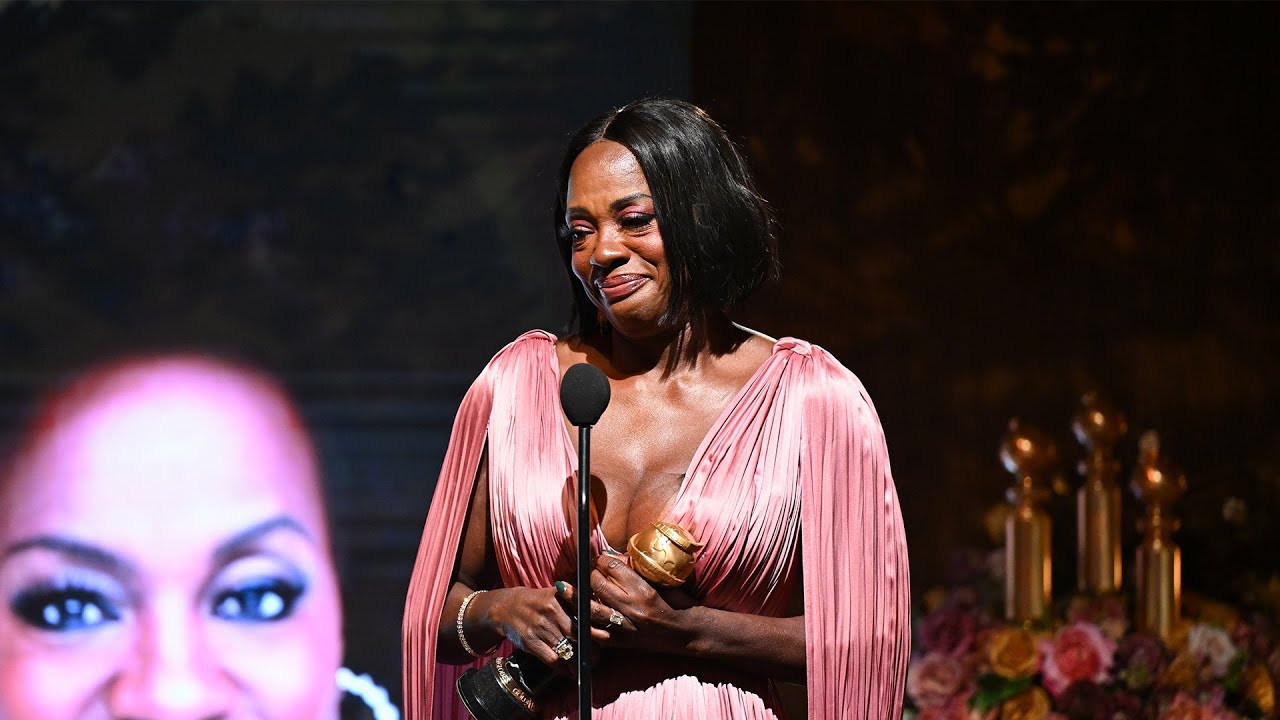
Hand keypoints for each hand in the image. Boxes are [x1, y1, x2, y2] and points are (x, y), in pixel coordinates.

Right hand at [477, 586, 602, 667]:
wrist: (506, 607)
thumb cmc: (537, 602)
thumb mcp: (555, 594)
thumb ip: (574, 601)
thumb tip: (600, 610)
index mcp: (559, 598)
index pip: (583, 615)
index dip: (596, 629)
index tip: (606, 638)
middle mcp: (551, 611)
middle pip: (577, 634)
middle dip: (590, 649)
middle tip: (596, 657)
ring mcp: (540, 627)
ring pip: (566, 650)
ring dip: (577, 663)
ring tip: (584, 667)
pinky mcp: (530, 642)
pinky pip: (552, 659)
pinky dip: (562, 668)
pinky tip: (568, 671)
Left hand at [557, 552, 695, 653]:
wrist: (686, 633)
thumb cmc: (676, 603)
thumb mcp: (659, 581)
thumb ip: (636, 571)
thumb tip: (612, 559)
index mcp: (643, 589)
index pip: (612, 566)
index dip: (602, 559)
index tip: (599, 559)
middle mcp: (632, 607)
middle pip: (597, 583)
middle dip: (589, 574)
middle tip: (588, 572)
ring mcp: (625, 626)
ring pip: (590, 608)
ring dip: (575, 597)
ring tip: (563, 588)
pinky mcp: (622, 643)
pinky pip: (595, 634)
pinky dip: (583, 624)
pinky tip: (574, 616)